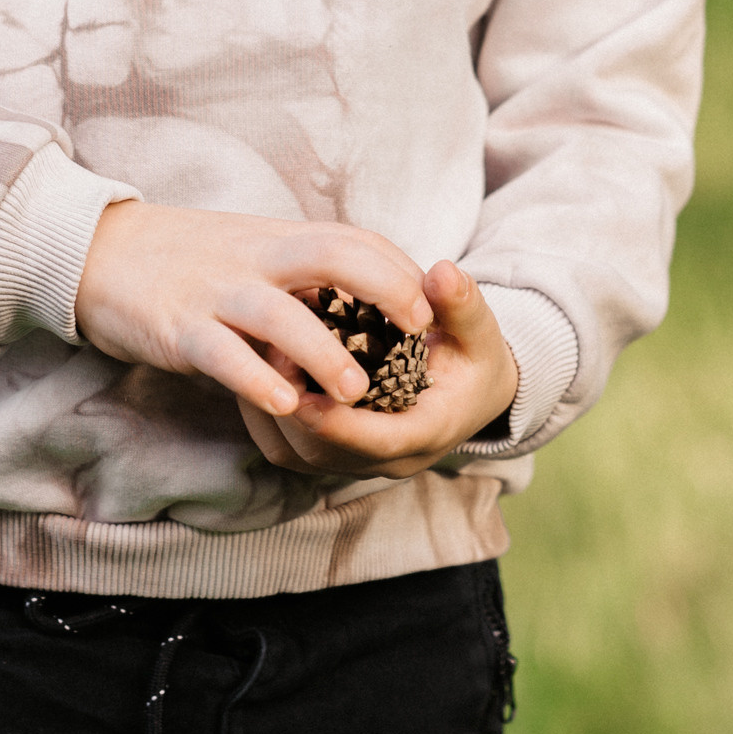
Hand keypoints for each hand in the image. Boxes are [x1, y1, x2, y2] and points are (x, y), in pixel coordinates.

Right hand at [73, 200, 432, 417]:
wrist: (99, 252)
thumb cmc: (185, 259)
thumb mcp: (249, 253)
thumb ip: (298, 275)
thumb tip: (357, 305)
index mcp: (277, 241)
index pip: (352, 239)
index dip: (398, 267)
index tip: (433, 300)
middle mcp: (255, 259)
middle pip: (332, 256)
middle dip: (383, 286)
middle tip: (418, 330)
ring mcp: (217, 292)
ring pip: (280, 313)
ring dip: (322, 351)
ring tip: (355, 391)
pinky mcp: (179, 328)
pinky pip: (222, 353)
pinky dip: (255, 379)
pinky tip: (284, 405)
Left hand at [237, 260, 518, 480]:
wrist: (468, 388)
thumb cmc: (471, 357)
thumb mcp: (478, 330)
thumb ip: (461, 304)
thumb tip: (443, 272)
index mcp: (427, 431)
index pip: (377, 441)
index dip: (338, 422)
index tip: (304, 391)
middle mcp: (387, 458)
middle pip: (325, 453)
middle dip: (291, 408)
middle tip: (265, 353)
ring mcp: (356, 460)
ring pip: (297, 453)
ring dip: (272, 407)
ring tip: (255, 353)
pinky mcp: (331, 452)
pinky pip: (285, 446)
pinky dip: (265, 411)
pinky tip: (254, 366)